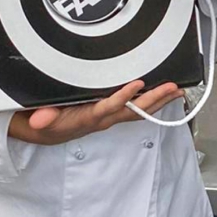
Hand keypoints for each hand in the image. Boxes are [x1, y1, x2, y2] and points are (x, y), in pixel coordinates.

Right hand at [8, 80, 184, 145]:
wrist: (53, 131)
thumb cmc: (52, 121)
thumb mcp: (43, 119)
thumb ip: (43, 119)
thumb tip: (39, 120)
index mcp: (90, 116)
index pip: (109, 106)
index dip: (123, 96)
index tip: (136, 84)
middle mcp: (106, 118)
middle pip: (133, 110)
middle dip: (154, 99)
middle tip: (171, 87)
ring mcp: (113, 116)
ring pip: (141, 110)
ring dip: (160, 100)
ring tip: (177, 90)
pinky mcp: (116, 113)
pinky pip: (139, 108)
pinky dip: (155, 101)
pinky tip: (167, 94)